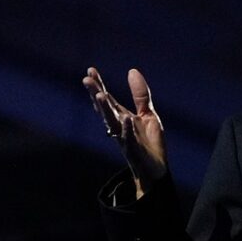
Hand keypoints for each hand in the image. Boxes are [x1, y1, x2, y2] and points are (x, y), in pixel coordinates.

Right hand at [82, 67, 166, 197]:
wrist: (155, 169)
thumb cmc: (148, 142)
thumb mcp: (147, 114)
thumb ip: (140, 95)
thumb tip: (132, 70)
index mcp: (122, 117)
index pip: (108, 99)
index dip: (100, 85)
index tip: (90, 70)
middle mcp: (119, 127)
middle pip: (106, 109)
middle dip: (96, 94)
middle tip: (86, 80)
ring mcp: (125, 139)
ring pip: (112, 123)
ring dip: (106, 110)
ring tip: (101, 95)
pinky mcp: (135, 150)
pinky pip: (129, 139)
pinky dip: (127, 129)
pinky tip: (126, 119)